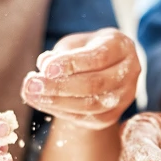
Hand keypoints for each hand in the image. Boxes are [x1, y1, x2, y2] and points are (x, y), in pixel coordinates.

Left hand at [21, 28, 140, 129]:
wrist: (105, 69)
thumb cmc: (87, 50)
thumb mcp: (75, 43)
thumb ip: (61, 53)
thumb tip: (43, 65)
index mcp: (122, 47)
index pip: (98, 57)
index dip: (71, 63)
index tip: (45, 67)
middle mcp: (130, 72)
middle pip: (95, 84)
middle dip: (60, 86)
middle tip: (32, 84)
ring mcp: (124, 97)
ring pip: (91, 105)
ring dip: (57, 101)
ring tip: (31, 94)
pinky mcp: (112, 116)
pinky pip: (86, 118)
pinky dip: (61, 111)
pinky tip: (42, 103)